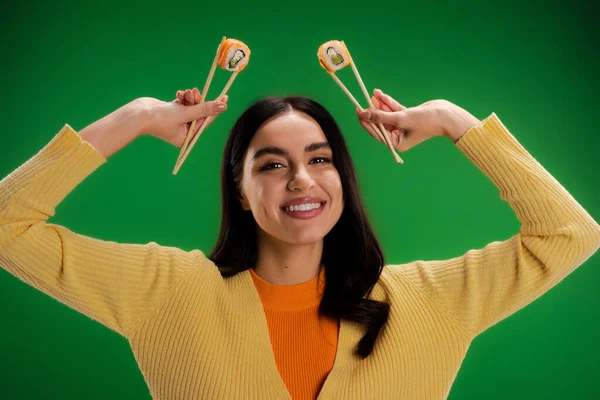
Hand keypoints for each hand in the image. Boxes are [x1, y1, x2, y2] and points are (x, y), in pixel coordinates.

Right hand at [134, 88, 227, 147]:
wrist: (137, 114)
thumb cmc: (159, 118)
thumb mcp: (185, 113)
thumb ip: (204, 109)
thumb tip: (223, 106)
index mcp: (187, 138)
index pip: (206, 122)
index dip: (215, 109)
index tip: (225, 97)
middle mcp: (183, 131)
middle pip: (199, 113)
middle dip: (198, 101)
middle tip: (196, 92)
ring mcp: (177, 121)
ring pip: (191, 106)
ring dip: (190, 98)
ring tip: (185, 93)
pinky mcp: (172, 112)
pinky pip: (183, 103)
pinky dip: (182, 97)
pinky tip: (178, 94)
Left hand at [356, 89, 480, 150]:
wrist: (446, 115)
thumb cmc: (426, 121)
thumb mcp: (400, 119)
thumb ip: (381, 116)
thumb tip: (363, 114)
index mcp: (396, 143)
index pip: (376, 132)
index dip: (366, 121)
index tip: (358, 111)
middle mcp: (398, 136)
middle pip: (380, 122)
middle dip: (373, 111)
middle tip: (362, 101)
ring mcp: (402, 125)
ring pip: (386, 114)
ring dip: (380, 104)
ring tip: (372, 94)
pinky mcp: (407, 116)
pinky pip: (394, 109)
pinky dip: (388, 102)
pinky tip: (379, 93)